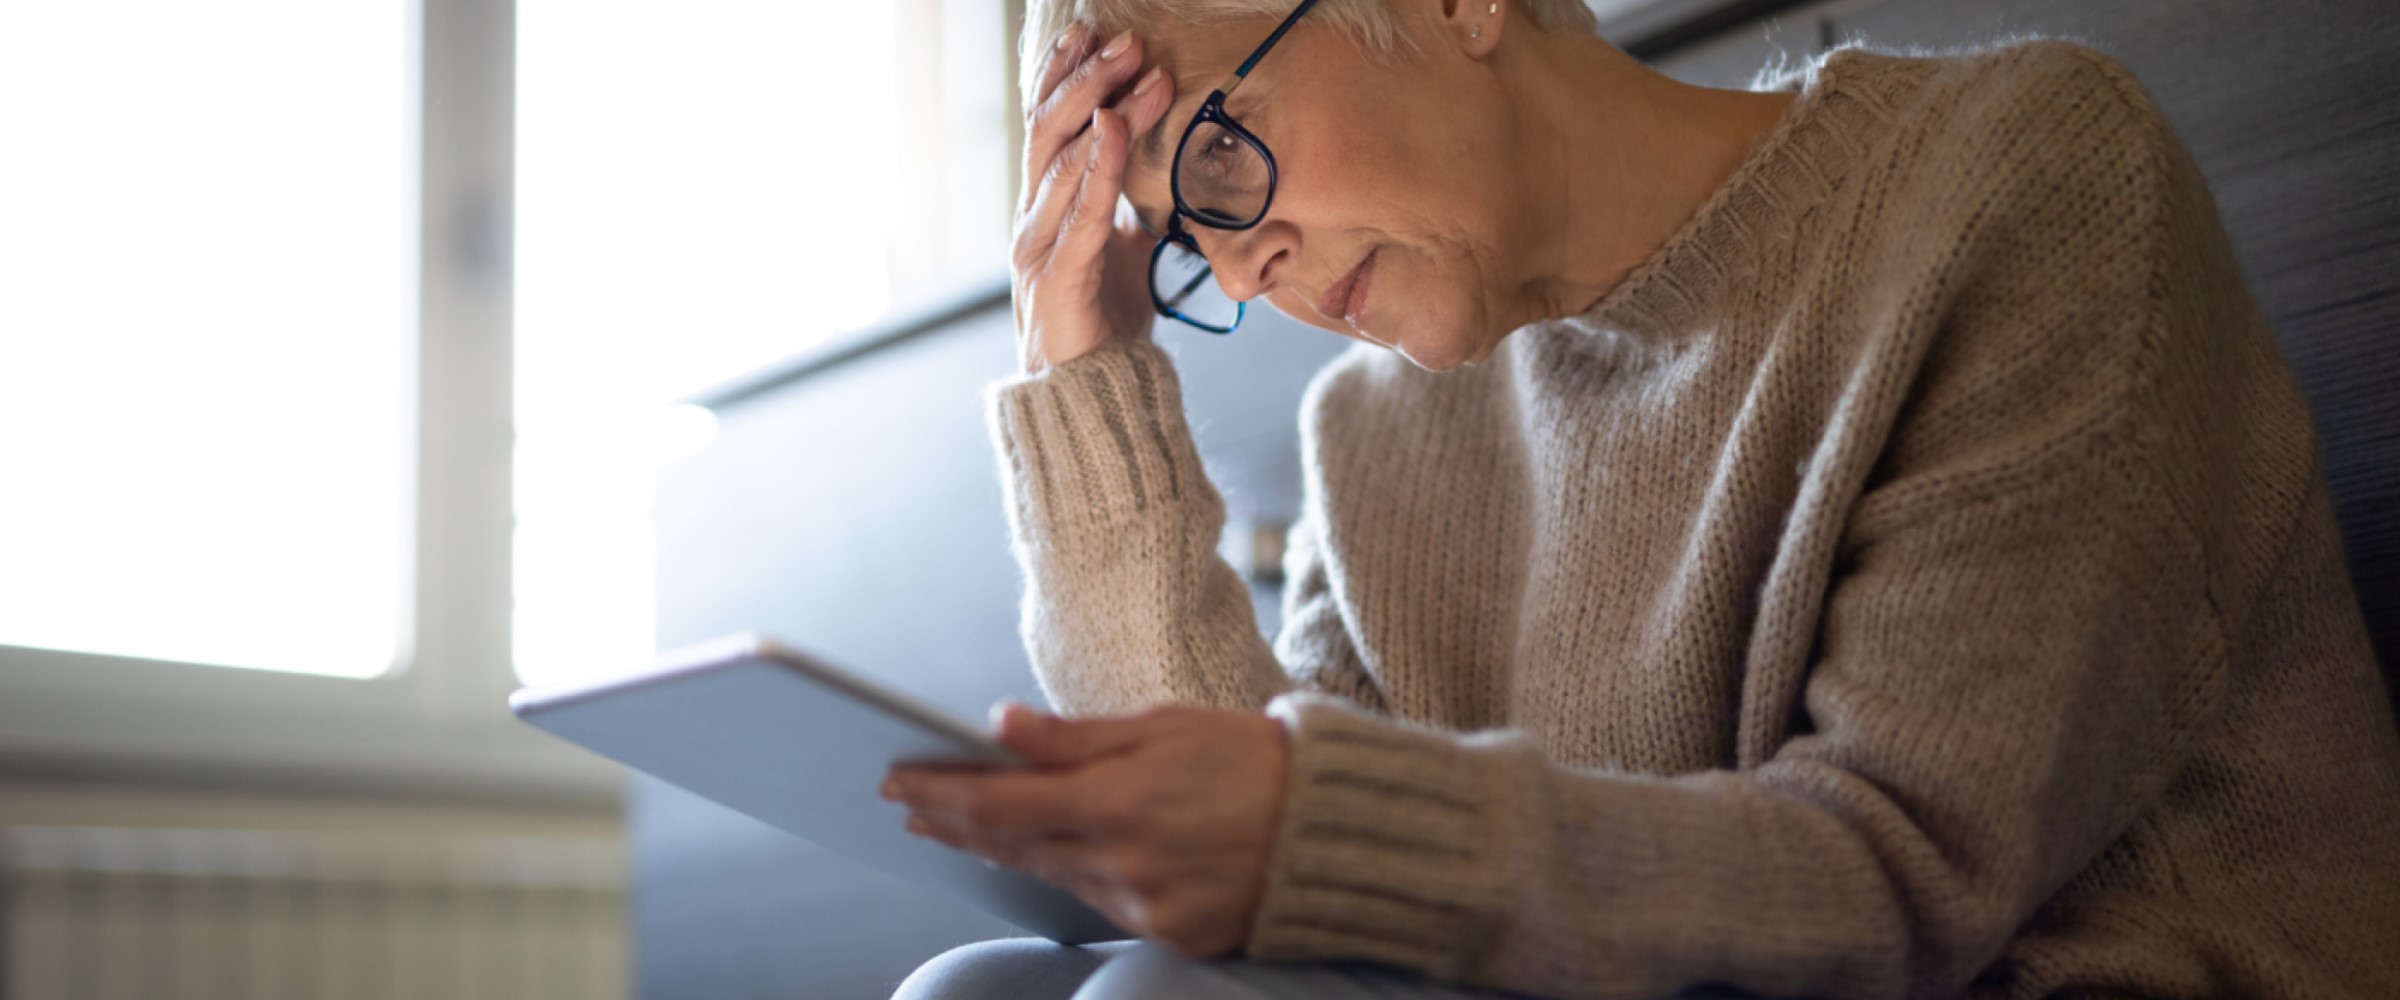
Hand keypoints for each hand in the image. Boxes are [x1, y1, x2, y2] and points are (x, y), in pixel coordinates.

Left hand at [882, 701, 1289, 958]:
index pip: (1000, 804)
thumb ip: (1074, 736)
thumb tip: (997, 725)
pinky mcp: (1173, 938)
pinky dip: (1073, 875)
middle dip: (956, 823)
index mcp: (1119, 801)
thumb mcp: (1164, 725)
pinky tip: (1049, 855)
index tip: (896, 781)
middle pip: (1013, 846)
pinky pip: (1102, 906)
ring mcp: (1148, 909)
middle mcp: (1125, 864)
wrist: (1338, 829)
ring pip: (1053, 877)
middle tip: (909, 805)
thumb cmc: (1250, 757)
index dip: (940, 793)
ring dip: (1004, 850)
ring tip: (960, 827)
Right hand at [1011, 24, 1178, 374]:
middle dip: (1087, 78)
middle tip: (1126, 40)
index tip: (1092, 34)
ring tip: (1137, 71)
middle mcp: (1031, 218)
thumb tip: (1167, 169)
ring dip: (1101, 108)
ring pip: (1063, 160)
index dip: (1063, 76)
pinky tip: (1114, 129)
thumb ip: (1131, 207)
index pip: (1047, 126)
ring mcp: (1037, 247)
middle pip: (1049, 130)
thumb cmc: (1107, 322)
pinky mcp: (1056, 277)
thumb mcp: (1127, 249)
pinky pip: (1080, 211)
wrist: (1094, 397)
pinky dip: (1099, 166)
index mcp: (1045, 207)